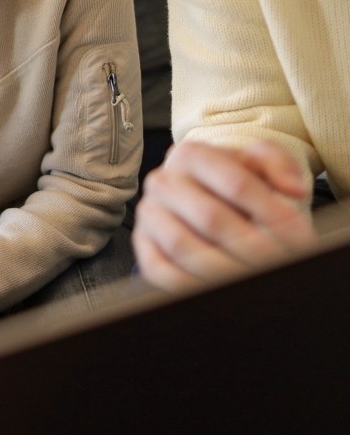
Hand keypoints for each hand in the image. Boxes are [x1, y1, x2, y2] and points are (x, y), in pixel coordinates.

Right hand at [134, 140, 315, 291]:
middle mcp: (163, 181)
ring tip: (254, 276)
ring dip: (225, 268)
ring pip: (184, 246)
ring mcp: (149, 213)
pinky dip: (191, 284)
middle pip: (211, 217)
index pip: (235, 182)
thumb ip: (278, 164)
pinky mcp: (143, 244)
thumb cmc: (231, 182)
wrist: (200, 194)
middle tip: (279, 261)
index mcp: (189, 155)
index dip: (270, 211)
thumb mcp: (256, 164)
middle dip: (252, 245)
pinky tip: (221, 286)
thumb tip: (292, 188)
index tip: (297, 233)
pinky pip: (161, 270)